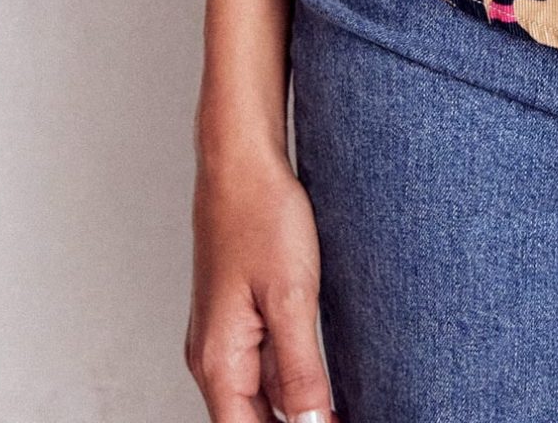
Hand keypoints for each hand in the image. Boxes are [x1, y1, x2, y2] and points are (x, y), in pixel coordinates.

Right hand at [187, 136, 333, 421]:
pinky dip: (290, 380)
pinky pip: (262, 366)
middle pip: (252, 421)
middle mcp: (213, 358)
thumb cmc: (260, 215)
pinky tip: (321, 377)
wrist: (241, 161)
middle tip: (344, 414)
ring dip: (296, 408)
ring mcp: (223, 337)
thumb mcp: (291, 296)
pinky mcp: (237, 316)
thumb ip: (299, 370)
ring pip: (259, 396)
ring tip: (341, 405)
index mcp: (218, 362)